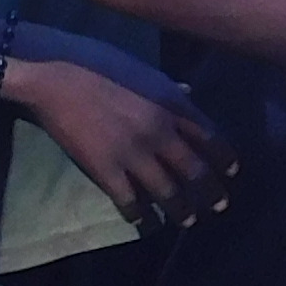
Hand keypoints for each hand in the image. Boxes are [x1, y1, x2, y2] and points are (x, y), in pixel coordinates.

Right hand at [2, 32, 225, 229]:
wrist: (54, 74)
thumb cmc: (97, 62)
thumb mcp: (142, 68)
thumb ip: (168, 87)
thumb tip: (188, 93)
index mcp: (171, 104)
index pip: (210, 137)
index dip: (224, 157)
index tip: (231, 171)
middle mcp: (160, 132)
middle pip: (195, 170)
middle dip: (210, 192)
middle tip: (218, 206)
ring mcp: (134, 154)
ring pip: (168, 192)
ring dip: (181, 210)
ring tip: (187, 221)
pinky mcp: (107, 170)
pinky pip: (131, 202)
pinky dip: (141, 217)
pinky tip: (145, 223)